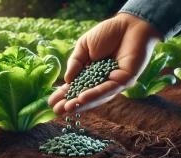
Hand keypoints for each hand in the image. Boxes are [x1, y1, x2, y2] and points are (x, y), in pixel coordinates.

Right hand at [48, 13, 162, 114]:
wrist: (129, 24)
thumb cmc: (107, 33)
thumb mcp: (84, 46)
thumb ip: (75, 62)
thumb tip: (66, 80)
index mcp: (91, 73)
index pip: (76, 87)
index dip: (64, 94)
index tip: (51, 102)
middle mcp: (102, 81)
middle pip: (86, 95)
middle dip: (71, 103)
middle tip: (57, 110)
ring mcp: (114, 82)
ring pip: (97, 96)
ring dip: (82, 103)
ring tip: (67, 108)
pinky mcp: (125, 80)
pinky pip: (109, 89)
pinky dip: (96, 94)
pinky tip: (82, 98)